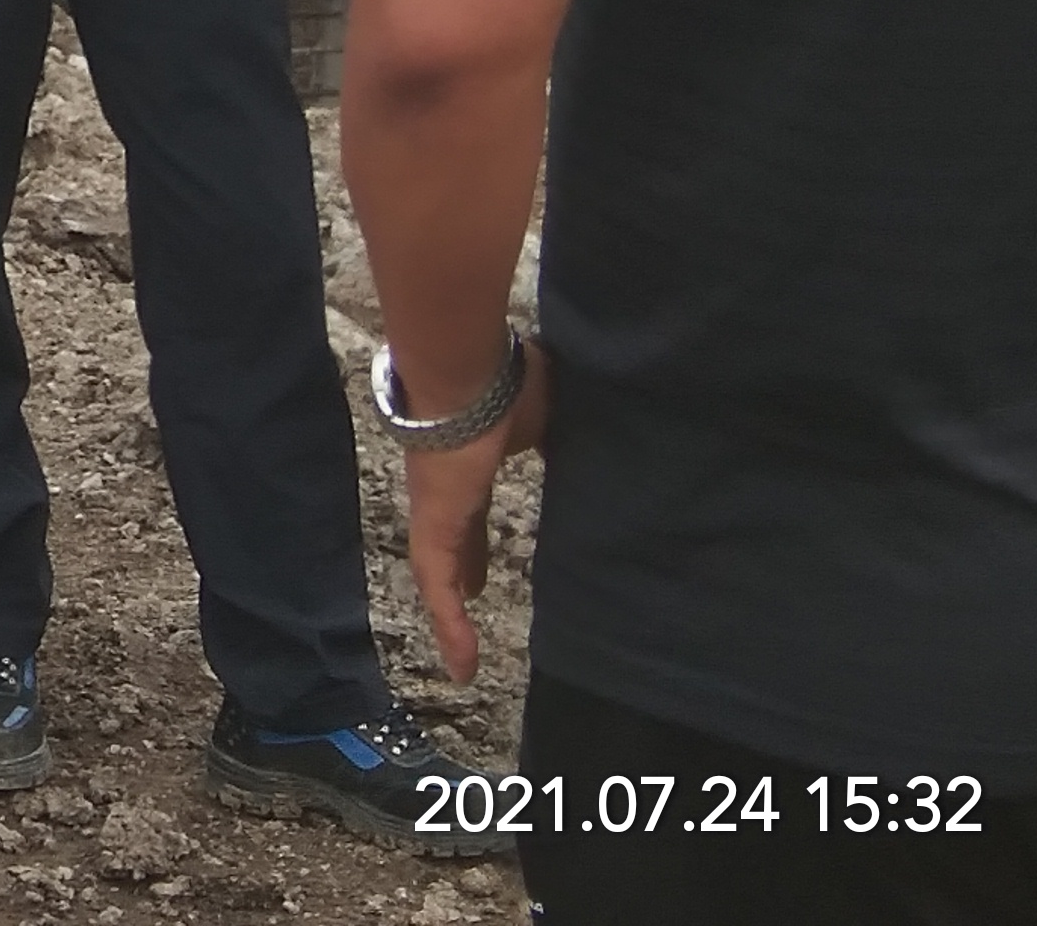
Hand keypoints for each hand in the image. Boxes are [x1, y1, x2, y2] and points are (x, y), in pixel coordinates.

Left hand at [405, 340, 552, 680]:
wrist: (466, 372)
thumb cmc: (507, 382)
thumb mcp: (547, 413)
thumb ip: (561, 432)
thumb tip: (603, 434)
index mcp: (472, 458)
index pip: (476, 502)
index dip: (480, 530)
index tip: (487, 554)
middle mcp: (447, 485)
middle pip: (457, 536)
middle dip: (466, 563)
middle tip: (475, 588)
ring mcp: (435, 508)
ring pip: (438, 568)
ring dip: (450, 609)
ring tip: (463, 652)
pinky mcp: (433, 526)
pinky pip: (437, 586)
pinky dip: (449, 624)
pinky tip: (463, 665)